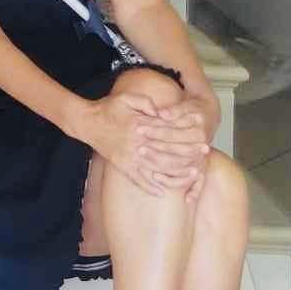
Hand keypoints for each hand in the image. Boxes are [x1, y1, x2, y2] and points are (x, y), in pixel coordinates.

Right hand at [80, 86, 209, 197]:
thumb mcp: (126, 97)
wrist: (86, 122)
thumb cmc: (107, 108)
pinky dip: (150, 187)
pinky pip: (138, 179)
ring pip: (157, 169)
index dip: (186, 136)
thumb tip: (160, 111)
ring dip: (175, 173)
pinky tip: (162, 192)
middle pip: (167, 152)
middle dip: (187, 155)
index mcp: (140, 125)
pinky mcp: (122, 165)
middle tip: (203, 157)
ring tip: (192, 175)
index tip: (200, 137)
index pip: (168, 132)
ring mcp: (130, 156)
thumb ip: (144, 101)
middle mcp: (137, 143)